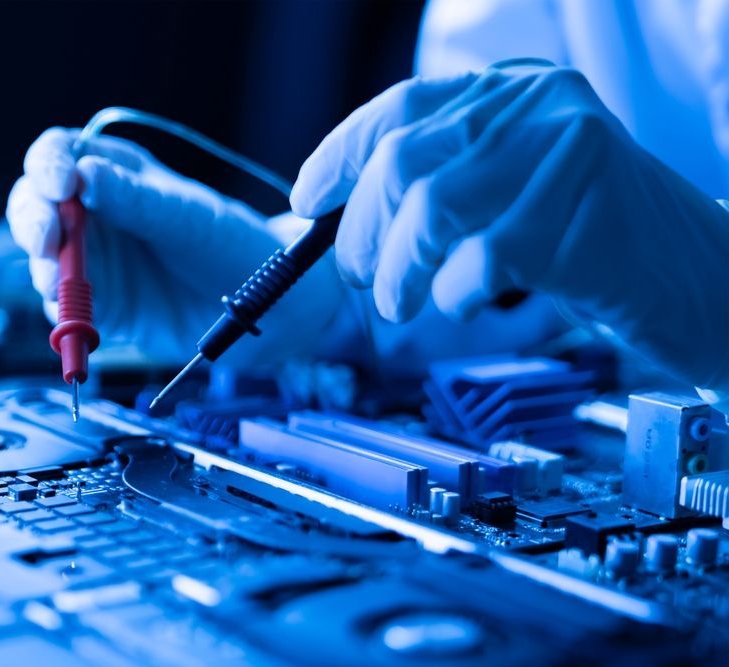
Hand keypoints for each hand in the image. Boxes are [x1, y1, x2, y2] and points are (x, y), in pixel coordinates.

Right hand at [7, 128, 346, 366]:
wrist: (265, 309)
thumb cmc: (233, 245)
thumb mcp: (187, 216)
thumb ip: (136, 199)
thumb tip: (83, 175)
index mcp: (117, 173)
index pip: (60, 154)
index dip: (47, 165)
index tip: (58, 186)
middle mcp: (97, 213)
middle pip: (36, 205)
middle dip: (33, 221)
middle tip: (47, 242)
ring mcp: (95, 261)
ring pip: (43, 257)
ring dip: (43, 268)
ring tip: (58, 283)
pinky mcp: (101, 306)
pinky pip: (64, 308)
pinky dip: (62, 312)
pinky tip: (76, 317)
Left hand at [291, 59, 728, 392]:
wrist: (699, 278)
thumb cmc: (586, 247)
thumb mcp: (502, 201)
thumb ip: (433, 189)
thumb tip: (335, 212)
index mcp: (509, 91)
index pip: (400, 108)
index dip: (340, 156)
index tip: (306, 201)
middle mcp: (536, 102)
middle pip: (403, 160)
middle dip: (363, 231)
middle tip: (361, 277)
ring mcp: (565, 143)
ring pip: (432, 205)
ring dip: (400, 268)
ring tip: (401, 303)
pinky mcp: (589, 199)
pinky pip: (483, 253)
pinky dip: (455, 291)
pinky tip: (467, 302)